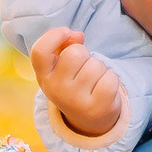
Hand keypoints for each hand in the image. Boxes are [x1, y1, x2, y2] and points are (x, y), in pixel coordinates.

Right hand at [30, 26, 125, 142]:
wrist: (87, 119)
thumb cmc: (73, 83)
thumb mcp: (60, 66)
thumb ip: (64, 45)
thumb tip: (78, 36)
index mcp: (44, 77)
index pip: (40, 51)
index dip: (54, 36)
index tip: (67, 33)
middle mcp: (56, 90)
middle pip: (76, 53)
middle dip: (85, 55)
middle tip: (83, 69)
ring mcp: (76, 101)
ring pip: (96, 65)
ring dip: (99, 69)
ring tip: (93, 82)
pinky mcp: (97, 108)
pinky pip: (111, 78)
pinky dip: (111, 79)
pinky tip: (102, 89)